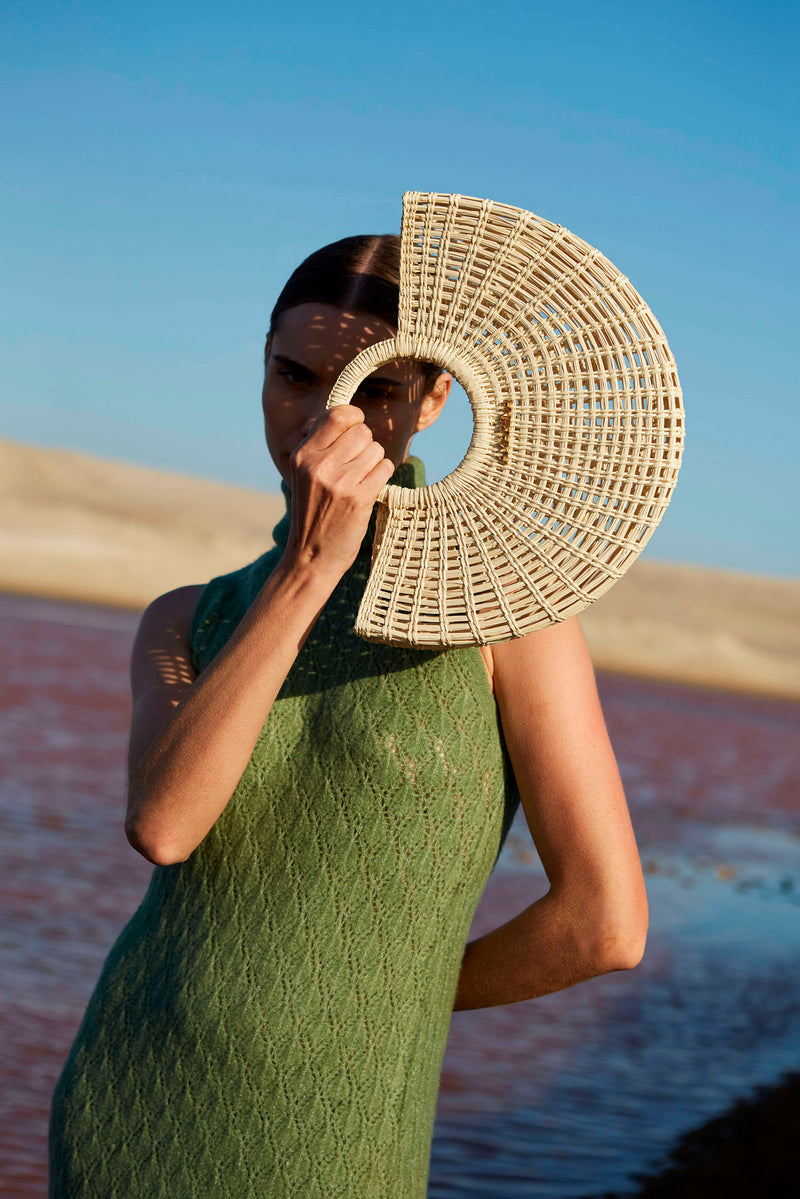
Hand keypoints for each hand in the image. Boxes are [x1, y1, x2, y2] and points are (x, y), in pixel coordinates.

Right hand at [283, 405, 395, 579]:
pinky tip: (369, 489)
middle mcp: (319, 465)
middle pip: (362, 431)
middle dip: (365, 445)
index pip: (337, 415)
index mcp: (303, 455)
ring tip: (360, 480)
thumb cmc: (312, 513)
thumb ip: (320, 445)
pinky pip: (385, 468)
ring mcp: (340, 482)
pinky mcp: (359, 498)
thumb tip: (346, 417)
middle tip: (356, 466)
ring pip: (376, 449)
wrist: (310, 556)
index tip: (355, 429)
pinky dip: (382, 476)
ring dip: (374, 462)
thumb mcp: (303, 475)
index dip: (354, 418)